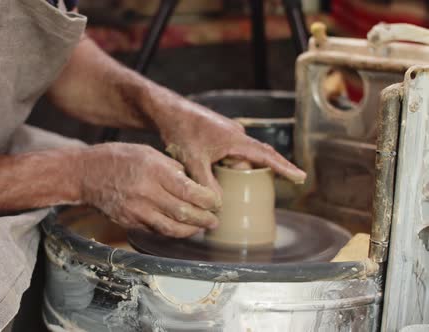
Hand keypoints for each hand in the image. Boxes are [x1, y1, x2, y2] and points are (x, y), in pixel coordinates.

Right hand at [78, 143, 220, 237]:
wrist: (84, 174)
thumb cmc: (117, 158)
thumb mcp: (146, 152)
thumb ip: (170, 167)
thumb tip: (194, 183)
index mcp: (153, 171)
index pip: (188, 191)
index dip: (207, 200)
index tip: (216, 202)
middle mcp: (145, 192)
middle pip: (183, 212)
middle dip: (204, 219)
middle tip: (215, 220)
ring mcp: (136, 210)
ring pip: (171, 228)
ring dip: (191, 230)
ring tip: (201, 228)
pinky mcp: (129, 222)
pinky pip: (155, 230)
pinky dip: (171, 231)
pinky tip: (180, 228)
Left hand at [157, 96, 305, 197]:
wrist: (167, 111)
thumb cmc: (181, 130)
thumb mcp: (193, 161)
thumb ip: (207, 183)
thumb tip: (219, 204)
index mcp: (236, 139)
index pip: (267, 155)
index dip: (285, 167)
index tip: (301, 177)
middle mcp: (236, 135)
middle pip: (252, 161)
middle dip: (252, 177)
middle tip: (249, 193)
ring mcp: (228, 134)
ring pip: (239, 159)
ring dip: (235, 173)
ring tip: (226, 184)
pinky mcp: (219, 136)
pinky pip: (230, 154)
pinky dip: (226, 166)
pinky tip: (214, 174)